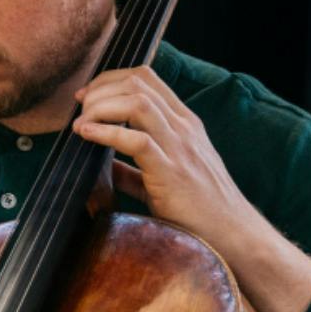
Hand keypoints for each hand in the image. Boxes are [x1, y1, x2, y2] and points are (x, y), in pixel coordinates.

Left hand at [71, 65, 310, 311]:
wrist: (232, 233)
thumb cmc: (199, 209)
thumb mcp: (165, 177)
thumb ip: (134, 169)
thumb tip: (104, 166)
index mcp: (184, 123)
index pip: (146, 78)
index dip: (111, 79)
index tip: (87, 96)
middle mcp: (183, 127)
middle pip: (137, 82)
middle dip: (101, 88)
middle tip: (79, 107)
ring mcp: (180, 146)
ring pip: (136, 102)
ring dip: (101, 106)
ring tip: (81, 122)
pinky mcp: (172, 170)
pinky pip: (136, 139)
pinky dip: (105, 132)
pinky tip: (87, 135)